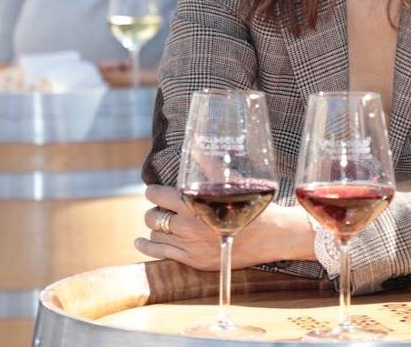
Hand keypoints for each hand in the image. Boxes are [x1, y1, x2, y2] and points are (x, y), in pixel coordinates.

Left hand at [135, 185, 315, 269]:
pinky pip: (160, 254)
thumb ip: (209, 168)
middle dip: (154, 211)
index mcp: (194, 202)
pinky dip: (146, 246)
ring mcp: (189, 245)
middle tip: (161, 208)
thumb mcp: (231, 182)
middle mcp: (188, 225)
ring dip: (154, 228)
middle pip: (153, 217)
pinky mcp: (193, 261)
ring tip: (158, 224)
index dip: (153, 192)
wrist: (270, 235)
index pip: (157, 196)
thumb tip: (194, 149)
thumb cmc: (251, 205)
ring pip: (155, 235)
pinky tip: (141, 242)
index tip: (154, 192)